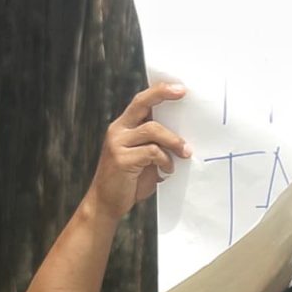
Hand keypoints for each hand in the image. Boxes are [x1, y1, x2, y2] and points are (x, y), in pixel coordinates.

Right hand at [84, 81, 191, 222]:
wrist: (106, 204)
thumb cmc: (129, 181)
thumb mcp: (144, 159)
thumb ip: (156, 145)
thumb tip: (183, 138)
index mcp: (123, 126)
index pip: (141, 101)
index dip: (159, 91)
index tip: (179, 87)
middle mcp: (118, 130)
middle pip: (141, 103)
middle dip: (162, 95)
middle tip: (183, 93)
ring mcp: (118, 144)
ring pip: (152, 129)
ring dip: (174, 141)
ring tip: (185, 152)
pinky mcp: (122, 159)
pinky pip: (152, 152)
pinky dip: (165, 160)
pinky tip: (167, 170)